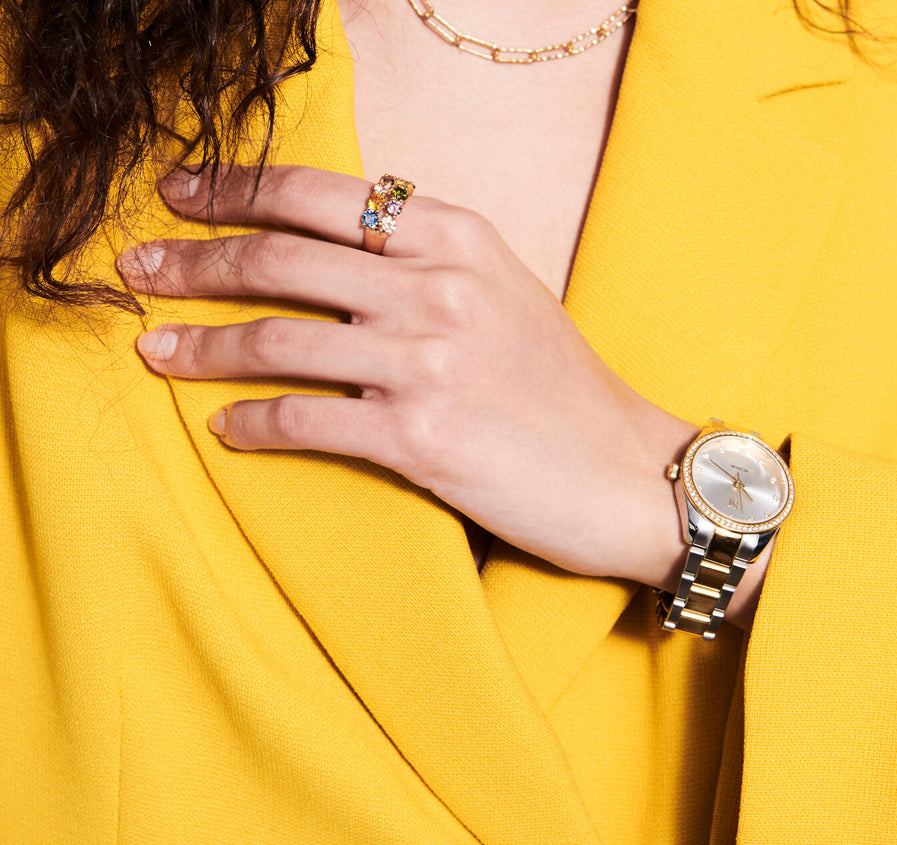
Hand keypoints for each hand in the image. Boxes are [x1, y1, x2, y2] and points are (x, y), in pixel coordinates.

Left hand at [118, 165, 694, 586]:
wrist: (628, 473)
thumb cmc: (566, 390)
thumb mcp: (506, 293)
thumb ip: (429, 263)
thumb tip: (339, 257)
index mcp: (459, 235)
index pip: (321, 193)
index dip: (235, 190)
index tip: (182, 199)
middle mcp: (438, 285)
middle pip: (281, 259)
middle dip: (193, 264)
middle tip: (139, 273)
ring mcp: (428, 360)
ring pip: (279, 340)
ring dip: (202, 346)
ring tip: (155, 353)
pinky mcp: (420, 438)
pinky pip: (305, 421)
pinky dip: (251, 422)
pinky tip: (225, 427)